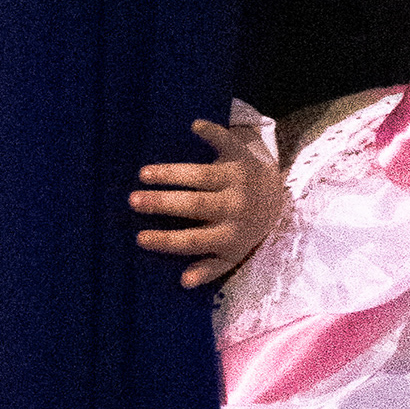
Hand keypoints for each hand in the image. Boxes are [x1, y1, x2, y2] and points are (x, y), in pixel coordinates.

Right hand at [130, 119, 285, 286]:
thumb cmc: (243, 229)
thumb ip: (209, 269)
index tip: (140, 238)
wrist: (276, 197)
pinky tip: (194, 126)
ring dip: (172, 173)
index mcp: (231, 235)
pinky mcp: (242, 156)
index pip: (195, 240)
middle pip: (196, 205)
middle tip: (134, 200)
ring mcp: (239, 180)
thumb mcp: (232, 255)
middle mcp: (236, 207)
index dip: (167, 240)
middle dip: (164, 203)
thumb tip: (184, 282)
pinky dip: (213, 133)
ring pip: (202, 175)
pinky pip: (227, 142)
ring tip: (144, 174)